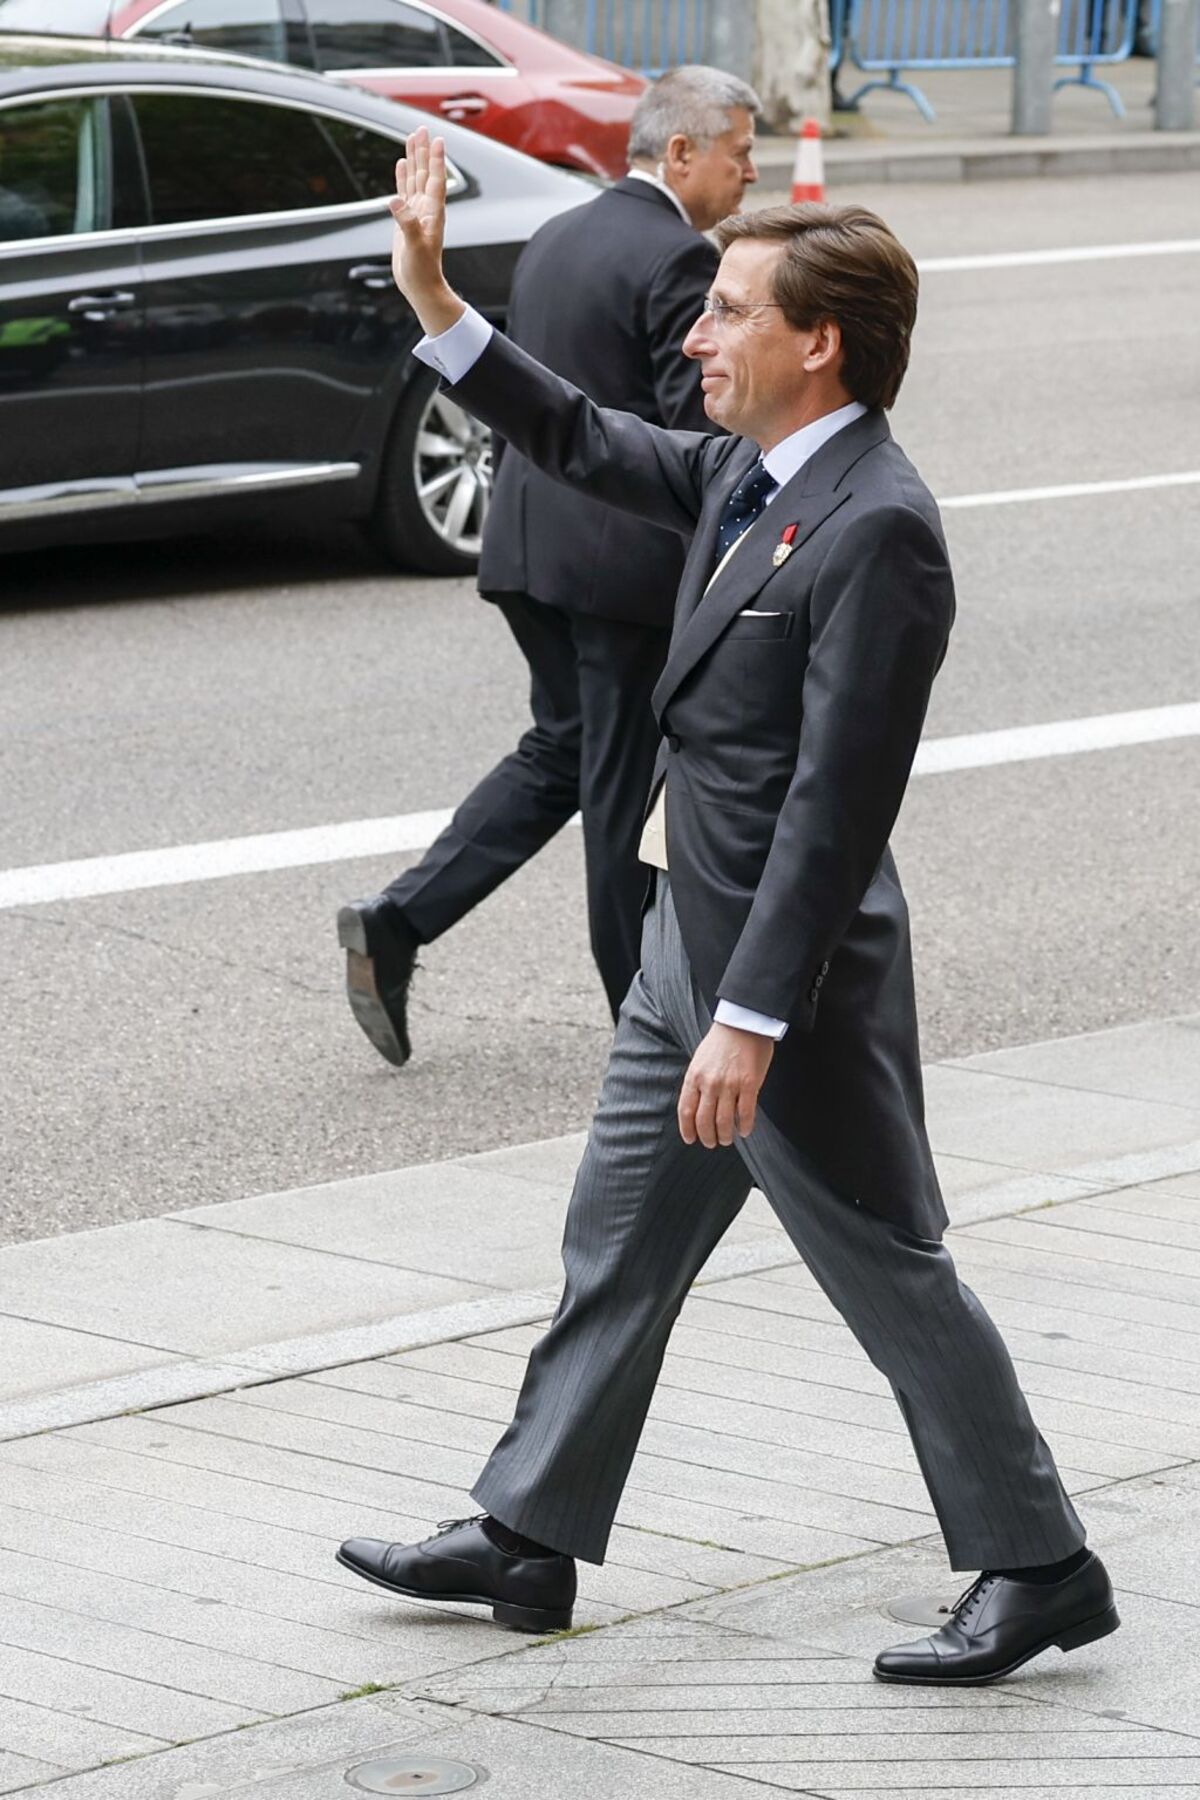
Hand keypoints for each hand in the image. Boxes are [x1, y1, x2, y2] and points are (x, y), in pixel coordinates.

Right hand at [389, 127, 463, 335]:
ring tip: (411, 139)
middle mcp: (426, 208)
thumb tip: (395, 201)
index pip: (436, 179)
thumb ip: (407, 222)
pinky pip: (404, 192)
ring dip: (413, 159)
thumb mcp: (414, 246)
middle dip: (422, 151)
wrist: (421, 286)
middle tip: (421, 129)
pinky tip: (400, 165)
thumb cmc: (422, 270)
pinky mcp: (406, 219)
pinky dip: (402, 177)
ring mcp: (416, 212)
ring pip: (414, 179)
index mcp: (433, 212)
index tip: (436, 138)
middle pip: (425, 173)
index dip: (436, 159)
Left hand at [678, 1023, 774, 1149]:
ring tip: (727, 1139)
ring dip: (725, 1136)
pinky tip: (744, 1131)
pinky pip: (746, 1113)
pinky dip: (745, 1126)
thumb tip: (697, 1106)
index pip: (686, 1111)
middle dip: (707, 1138)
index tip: (691, 1139)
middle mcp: (709, 1083)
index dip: (687, 1130)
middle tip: (712, 1143)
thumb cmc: (721, 1041)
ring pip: (724, 1122)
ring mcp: (729, 1085)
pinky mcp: (749, 1084)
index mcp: (694, 1077)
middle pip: (704, 1121)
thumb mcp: (699, 1060)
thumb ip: (697, 1082)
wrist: (743, 1023)